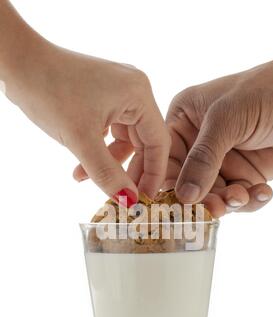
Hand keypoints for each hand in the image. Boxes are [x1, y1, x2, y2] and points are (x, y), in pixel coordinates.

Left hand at [1, 4, 169, 202]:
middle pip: (143, 142)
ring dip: (108, 163)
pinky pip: (109, 132)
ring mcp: (118, 93)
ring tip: (87, 179)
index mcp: (138, 94)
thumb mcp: (80, 140)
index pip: (158, 142)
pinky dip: (98, 151)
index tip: (145, 199)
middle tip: (121, 197)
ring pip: (124, 140)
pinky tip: (81, 167)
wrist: (18, 63)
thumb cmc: (49, 91)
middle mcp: (134, 91)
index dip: (154, 174)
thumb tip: (129, 201)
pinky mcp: (102, 97)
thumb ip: (107, 173)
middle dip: (129, 171)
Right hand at [166, 49, 272, 215]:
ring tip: (241, 198)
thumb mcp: (228, 118)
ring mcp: (224, 160)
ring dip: (227, 202)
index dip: (165, 181)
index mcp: (185, 119)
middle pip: (187, 182)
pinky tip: (263, 192)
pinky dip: (250, 200)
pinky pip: (240, 197)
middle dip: (201, 197)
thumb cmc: (269, 89)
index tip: (170, 204)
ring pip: (213, 194)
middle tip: (215, 208)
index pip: (164, 157)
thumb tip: (184, 196)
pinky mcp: (248, 174)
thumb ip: (203, 157)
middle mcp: (200, 142)